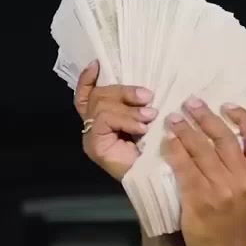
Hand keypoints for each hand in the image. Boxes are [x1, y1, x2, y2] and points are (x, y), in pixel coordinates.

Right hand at [73, 61, 158, 180]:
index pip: (87, 94)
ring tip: (149, 116)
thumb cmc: (158, 151)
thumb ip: (138, 106)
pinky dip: (124, 119)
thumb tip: (145, 91)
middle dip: (122, 91)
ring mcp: (92, 137)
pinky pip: (103, 119)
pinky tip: (141, 128)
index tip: (97, 64)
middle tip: (147, 97)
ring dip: (128, 108)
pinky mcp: (94, 146)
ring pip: (100, 105)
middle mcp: (93, 127)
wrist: (157, 181)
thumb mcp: (148, 121)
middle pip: (97, 95)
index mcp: (103, 120)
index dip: (88, 79)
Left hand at [161, 98, 245, 245]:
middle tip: (190, 103)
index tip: (227, 105)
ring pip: (201, 150)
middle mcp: (242, 180)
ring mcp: (220, 189)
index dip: (244, 117)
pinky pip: (184, 168)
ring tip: (173, 118)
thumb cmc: (237, 222)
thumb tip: (228, 137)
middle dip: (205, 116)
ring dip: (185, 129)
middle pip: (225, 138)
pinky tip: (167, 142)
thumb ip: (244, 168)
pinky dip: (174, 151)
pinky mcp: (198, 199)